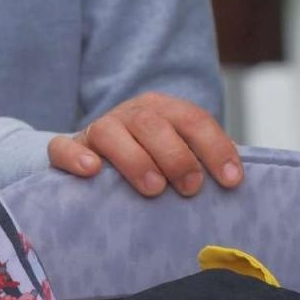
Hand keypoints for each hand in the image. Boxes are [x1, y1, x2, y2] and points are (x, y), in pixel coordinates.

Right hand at [47, 92, 242, 197]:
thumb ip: (202, 165)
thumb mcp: (179, 159)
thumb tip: (237, 186)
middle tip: (190, 188)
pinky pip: (62, 147)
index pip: (193, 120)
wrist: (97, 162)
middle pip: (152, 122)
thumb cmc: (151, 168)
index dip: (215, 148)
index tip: (231, 181)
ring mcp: (97, 130)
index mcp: (163, 111)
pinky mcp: (68, 149)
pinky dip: (75, 157)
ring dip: (135, 159)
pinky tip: (92, 171)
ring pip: (110, 132)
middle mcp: (130, 115)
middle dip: (176, 155)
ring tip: (153, 188)